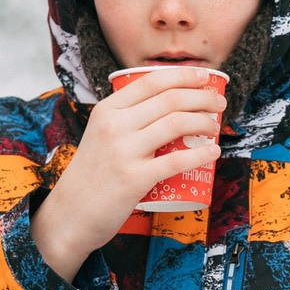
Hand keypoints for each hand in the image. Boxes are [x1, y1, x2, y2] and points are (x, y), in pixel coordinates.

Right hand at [31, 68, 222, 280]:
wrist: (71, 214)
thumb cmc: (93, 174)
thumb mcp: (100, 134)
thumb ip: (125, 118)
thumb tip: (168, 105)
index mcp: (107, 110)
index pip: (151, 81)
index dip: (183, 75)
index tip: (204, 77)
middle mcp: (114, 126)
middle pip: (170, 100)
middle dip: (202, 97)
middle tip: (218, 103)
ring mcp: (124, 152)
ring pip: (177, 124)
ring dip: (205, 121)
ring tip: (215, 125)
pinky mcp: (135, 179)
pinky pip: (177, 161)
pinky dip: (201, 154)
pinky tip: (214, 151)